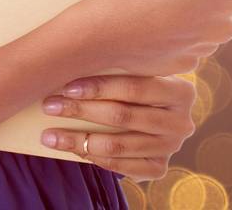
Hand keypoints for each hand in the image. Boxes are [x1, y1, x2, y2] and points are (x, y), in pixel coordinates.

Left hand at [38, 74, 196, 179]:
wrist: (164, 118)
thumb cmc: (144, 88)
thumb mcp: (144, 74)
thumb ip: (123, 70)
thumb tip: (72, 63)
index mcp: (181, 91)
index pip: (134, 88)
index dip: (98, 87)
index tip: (66, 86)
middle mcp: (181, 122)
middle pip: (122, 115)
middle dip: (81, 110)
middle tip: (50, 106)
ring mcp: (171, 148)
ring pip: (116, 144)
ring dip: (78, 140)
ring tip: (50, 136)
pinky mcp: (158, 168)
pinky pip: (119, 165)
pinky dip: (94, 157)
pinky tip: (73, 149)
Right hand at [72, 0, 231, 76]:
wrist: (109, 30)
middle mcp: (224, 28)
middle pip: (213, 0)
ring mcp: (204, 49)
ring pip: (198, 21)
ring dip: (182, 14)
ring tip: (153, 9)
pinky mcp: (184, 63)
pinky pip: (183, 42)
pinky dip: (170, 34)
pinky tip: (150, 29)